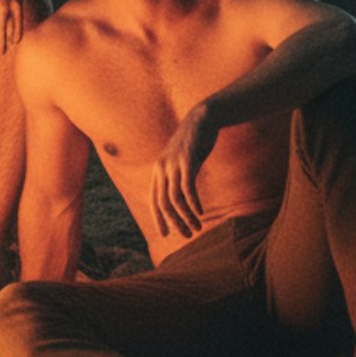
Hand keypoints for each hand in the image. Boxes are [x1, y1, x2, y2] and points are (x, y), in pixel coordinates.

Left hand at [150, 102, 219, 240]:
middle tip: (187, 235)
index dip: (158, 218)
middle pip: (163, 203)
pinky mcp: (187, 161)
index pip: (154, 200)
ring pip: (175, 198)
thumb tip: (180, 197)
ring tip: (197, 228)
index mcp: (158, 170)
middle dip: (174, 222)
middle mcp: (162, 168)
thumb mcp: (181, 161)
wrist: (202, 120)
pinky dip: (193, 203)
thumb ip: (177, 177)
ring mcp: (174, 164)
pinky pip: (188, 187)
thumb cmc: (193, 144)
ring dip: (186, 216)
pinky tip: (201, 213)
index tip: (165, 234)